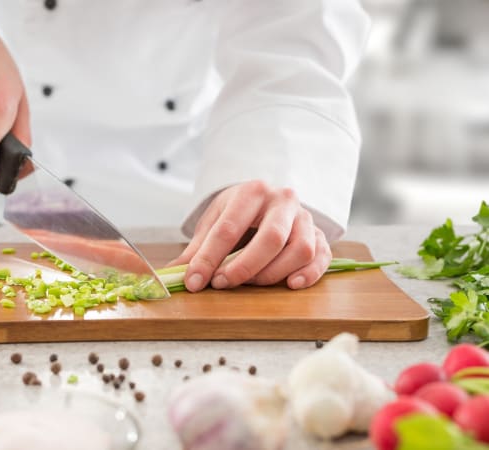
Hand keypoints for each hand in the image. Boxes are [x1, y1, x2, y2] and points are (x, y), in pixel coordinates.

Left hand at [170, 181, 331, 291]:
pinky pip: (321, 256)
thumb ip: (196, 249)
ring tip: (250, 283)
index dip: (209, 259)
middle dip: (244, 267)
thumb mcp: (214, 221)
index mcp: (251, 192)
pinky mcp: (319, 235)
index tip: (194, 281)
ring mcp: (305, 218)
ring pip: (299, 249)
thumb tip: (173, 272)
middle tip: (222, 283)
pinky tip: (290, 284)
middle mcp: (282, 201)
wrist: (267, 198)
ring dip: (272, 273)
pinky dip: (308, 274)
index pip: (229, 228)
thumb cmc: (238, 212)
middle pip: (271, 238)